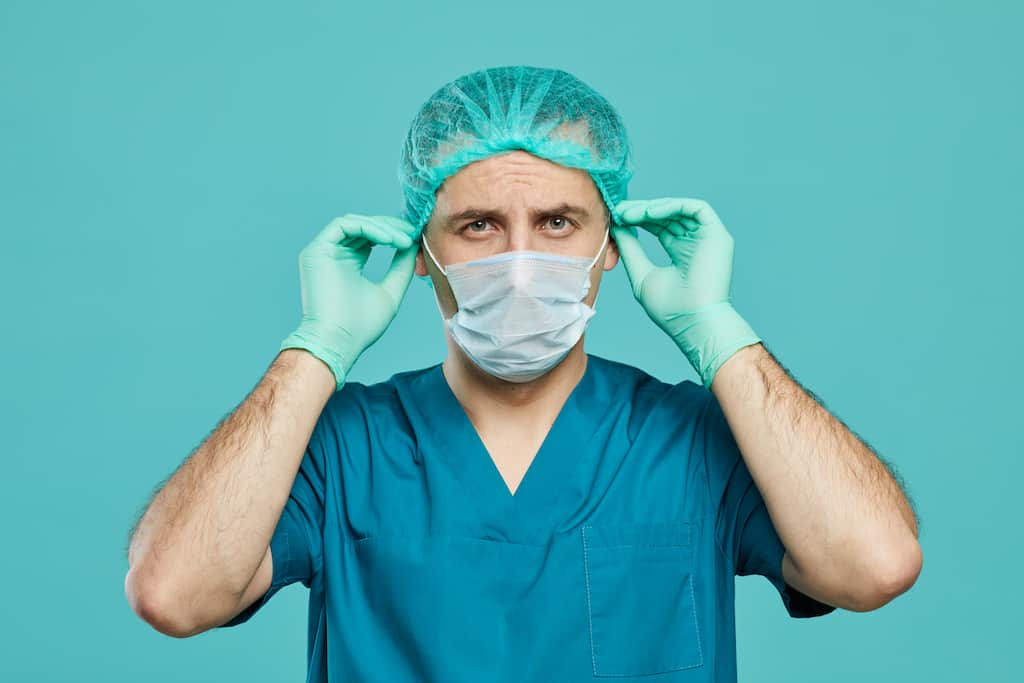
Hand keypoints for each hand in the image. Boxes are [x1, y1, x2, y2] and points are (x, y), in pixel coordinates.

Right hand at [280, 215, 418, 390]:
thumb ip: (401, 267)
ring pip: (356, 223)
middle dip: (391, 226)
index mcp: (349, 264)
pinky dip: (368, 228)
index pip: (371, 238)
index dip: (394, 233)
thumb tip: (413, 243)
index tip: (416, 236)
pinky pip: (344, 226)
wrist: (338, 341)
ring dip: (383, 227)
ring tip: (404, 240)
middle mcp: (334, 255)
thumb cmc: (362, 326)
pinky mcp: (315, 251)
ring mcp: (323, 252)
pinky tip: (389, 240)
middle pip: (364, 227)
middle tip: (414, 231)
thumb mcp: (390, 291)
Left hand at [611, 197, 760, 388]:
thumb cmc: (669, 308)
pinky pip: (694, 208)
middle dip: (641, 210)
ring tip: (628, 213)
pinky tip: (648, 214)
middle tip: (618, 210)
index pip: (659, 227)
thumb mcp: (642, 273)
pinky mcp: (717, 234)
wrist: (693, 321)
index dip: (638, 219)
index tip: (616, 217)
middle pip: (667, 215)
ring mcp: (708, 238)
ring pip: (679, 209)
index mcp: (681, 253)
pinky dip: (671, 206)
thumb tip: (617, 227)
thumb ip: (631, 249)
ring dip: (652, 208)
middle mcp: (696, 243)